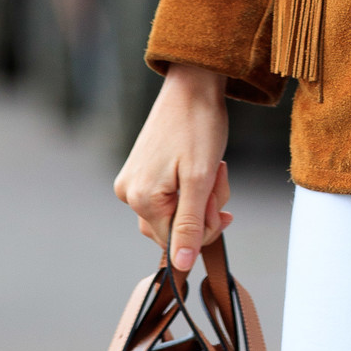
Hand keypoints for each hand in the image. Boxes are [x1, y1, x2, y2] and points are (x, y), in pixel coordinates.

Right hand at [113, 62, 231, 271]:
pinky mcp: (141, 172)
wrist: (192, 85)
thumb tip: (180, 265)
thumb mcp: (202, 180)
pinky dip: (191, 187)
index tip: (222, 204)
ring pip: (175, 213)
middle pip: (174, 229)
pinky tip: (202, 166)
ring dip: (200, 199)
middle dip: (204, 211)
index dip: (205, 229)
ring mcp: (132, 182)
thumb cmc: (199, 127)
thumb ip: (189, 225)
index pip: (176, 243)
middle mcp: (128, 194)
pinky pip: (169, 196)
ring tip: (212, 168)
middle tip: (218, 177)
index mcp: (141, 199)